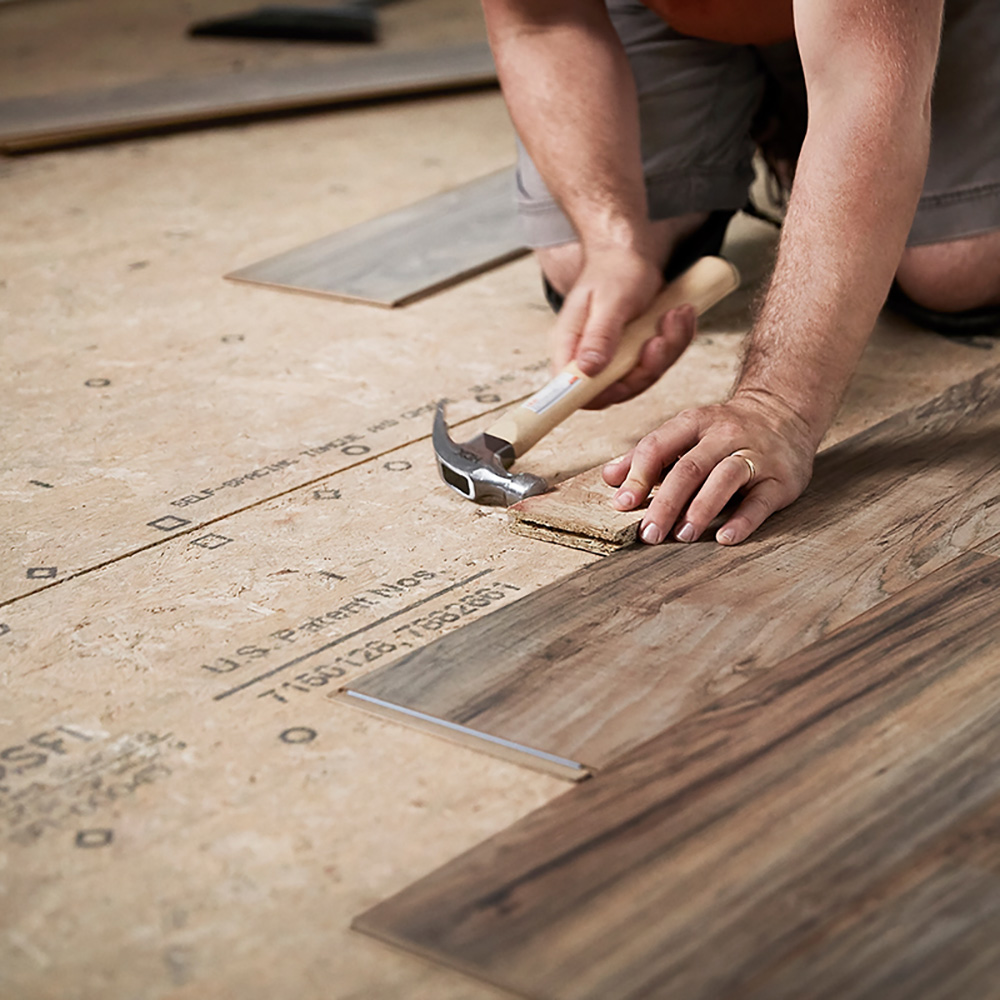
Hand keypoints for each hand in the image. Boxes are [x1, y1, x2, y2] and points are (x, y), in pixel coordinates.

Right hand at [551, 246, 694, 408]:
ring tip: (677, 314)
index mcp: (571, 345)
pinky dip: (675, 339)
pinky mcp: (634, 353)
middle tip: (660, 336)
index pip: (571, 388)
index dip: (596, 395)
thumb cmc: (613, 271)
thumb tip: (586, 371)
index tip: (624, 382)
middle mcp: (589, 357)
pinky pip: (658, 361)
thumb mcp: (609, 301)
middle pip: (616, 389)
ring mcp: (613, 357)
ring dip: (667, 348)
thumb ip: (599, 337)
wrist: (628, 253)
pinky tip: (680, 313)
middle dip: (647, 367)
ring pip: (643, 376)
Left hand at [602, 390, 818, 544]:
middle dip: (665, 503)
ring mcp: (755, 455)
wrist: (784, 411)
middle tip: (649, 533)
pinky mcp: (781, 478)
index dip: (637, 476)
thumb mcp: (684, 433)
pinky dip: (743, 520)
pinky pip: (761, 500)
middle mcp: (724, 435)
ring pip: (725, 479)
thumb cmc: (724, 432)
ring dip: (700, 509)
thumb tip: (610, 478)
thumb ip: (648, 456)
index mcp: (694, 423)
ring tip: (682, 536)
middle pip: (689, 468)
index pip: (658, 446)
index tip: (622, 505)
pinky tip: (725, 537)